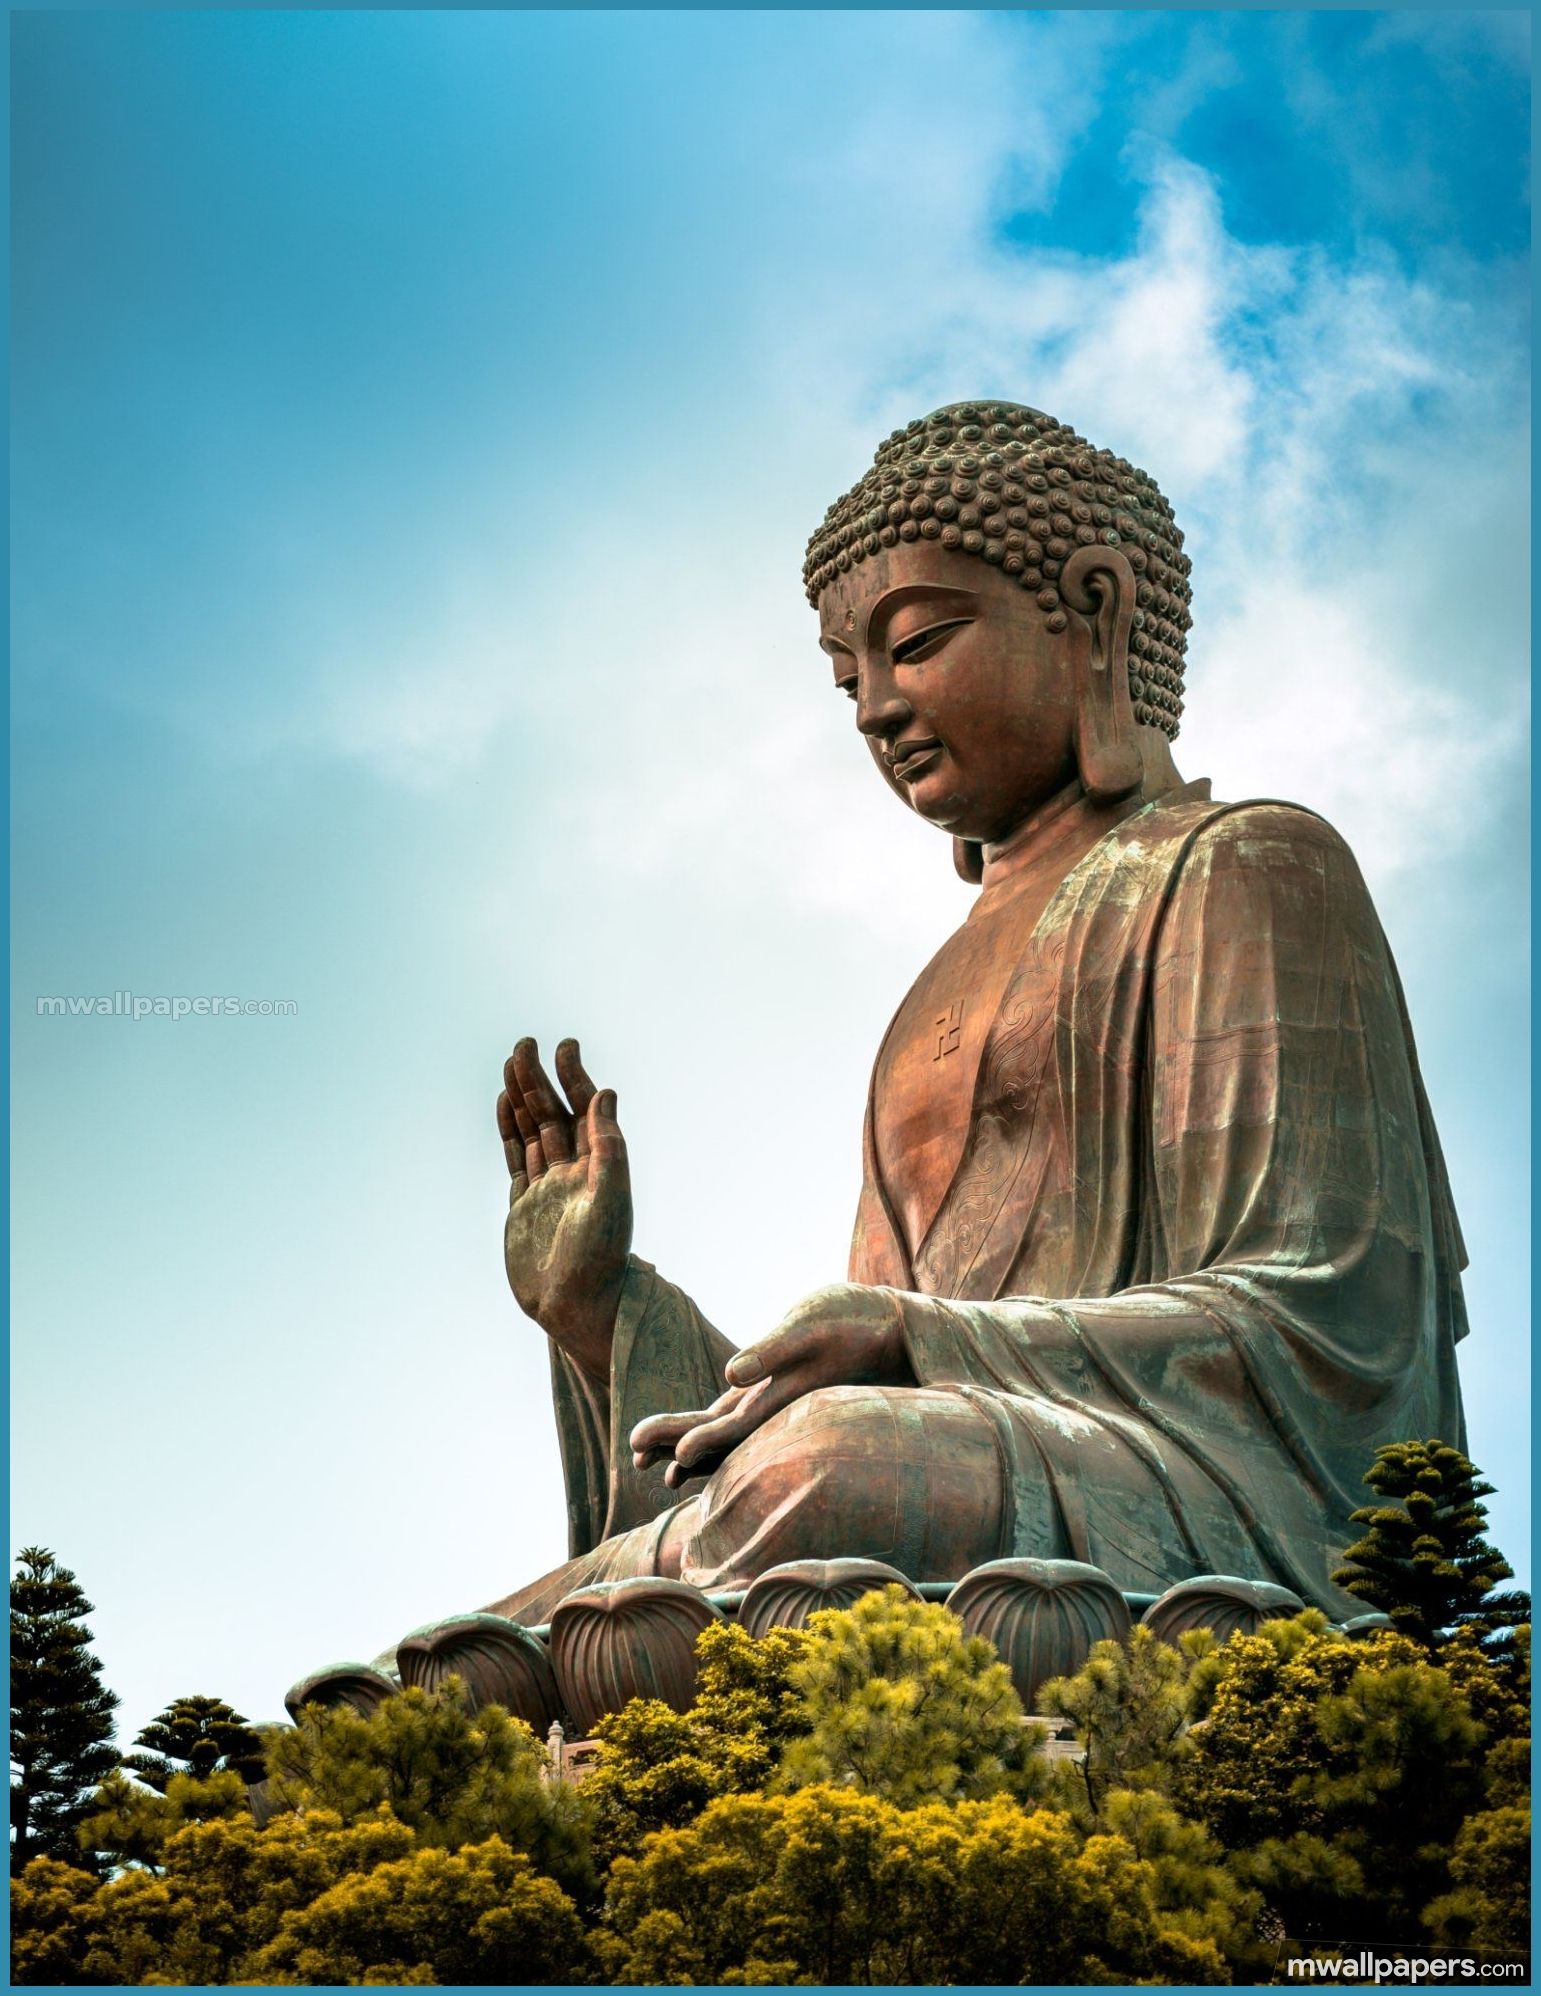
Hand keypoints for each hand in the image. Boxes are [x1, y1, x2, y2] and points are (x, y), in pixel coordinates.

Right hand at [498, 1037, 630, 1383]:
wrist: (577, 1306)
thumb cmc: (601, 1256)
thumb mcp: (610, 1195)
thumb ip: (608, 1144)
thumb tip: (605, 1093)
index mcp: (598, 1165)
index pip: (583, 1110)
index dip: (573, 1077)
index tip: (564, 1046)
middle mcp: (573, 1171)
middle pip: (552, 1114)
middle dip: (538, 1079)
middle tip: (525, 1044)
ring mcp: (546, 1186)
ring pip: (531, 1131)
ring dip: (522, 1097)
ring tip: (511, 1063)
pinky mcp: (523, 1205)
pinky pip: (515, 1158)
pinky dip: (508, 1130)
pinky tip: (503, 1105)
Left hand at [629, 1282, 913, 1487]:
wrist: (890, 1325)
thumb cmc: (853, 1321)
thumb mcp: (809, 1329)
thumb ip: (771, 1353)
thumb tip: (729, 1374)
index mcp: (779, 1401)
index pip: (729, 1430)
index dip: (695, 1442)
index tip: (665, 1458)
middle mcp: (774, 1409)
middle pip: (716, 1433)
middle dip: (674, 1442)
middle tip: (632, 1450)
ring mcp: (774, 1401)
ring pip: (721, 1427)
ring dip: (684, 1438)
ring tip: (642, 1451)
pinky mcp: (776, 1389)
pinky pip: (734, 1414)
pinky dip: (708, 1424)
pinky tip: (688, 1434)